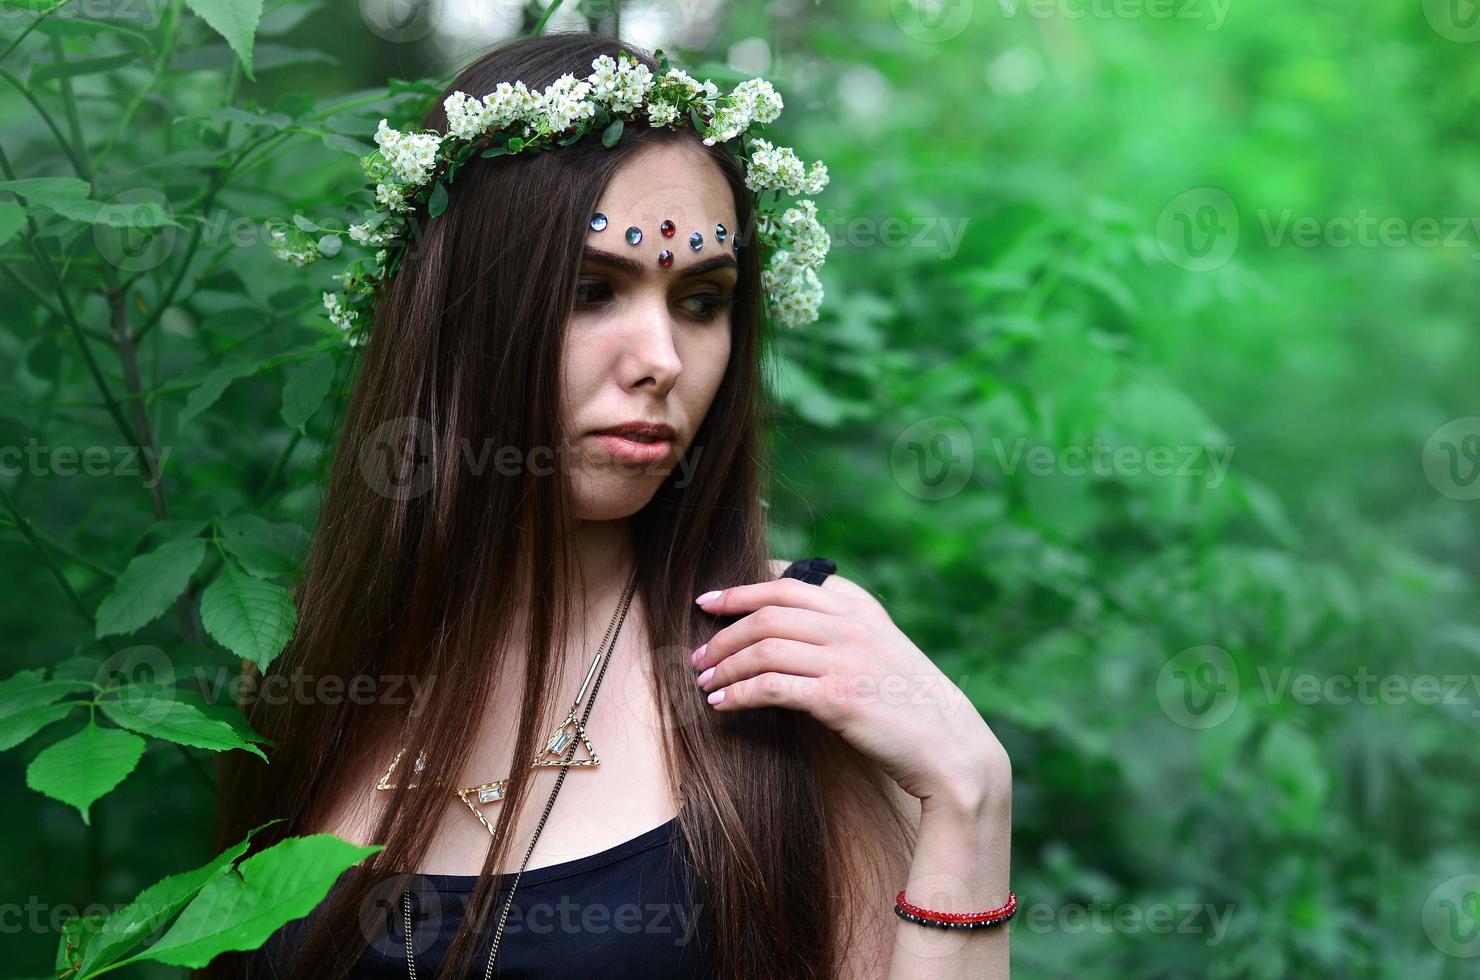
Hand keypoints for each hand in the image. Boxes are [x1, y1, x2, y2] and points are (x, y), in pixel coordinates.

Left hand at [691, 576, 1009, 811]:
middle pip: (767, 612)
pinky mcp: (838, 698)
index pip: (789, 583)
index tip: (710, 601)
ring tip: (703, 681)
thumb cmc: (912, 706)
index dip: (742, 589)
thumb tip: (784, 631)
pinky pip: (770, 687)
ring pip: (762, 647)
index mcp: (862, 608)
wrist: (952, 751)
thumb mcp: (883, 652)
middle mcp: (853, 626)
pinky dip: (737, 694)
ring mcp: (846, 660)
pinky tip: (722, 704)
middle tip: (697, 652)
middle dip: (723, 631)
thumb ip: (843, 632)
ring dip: (723, 664)